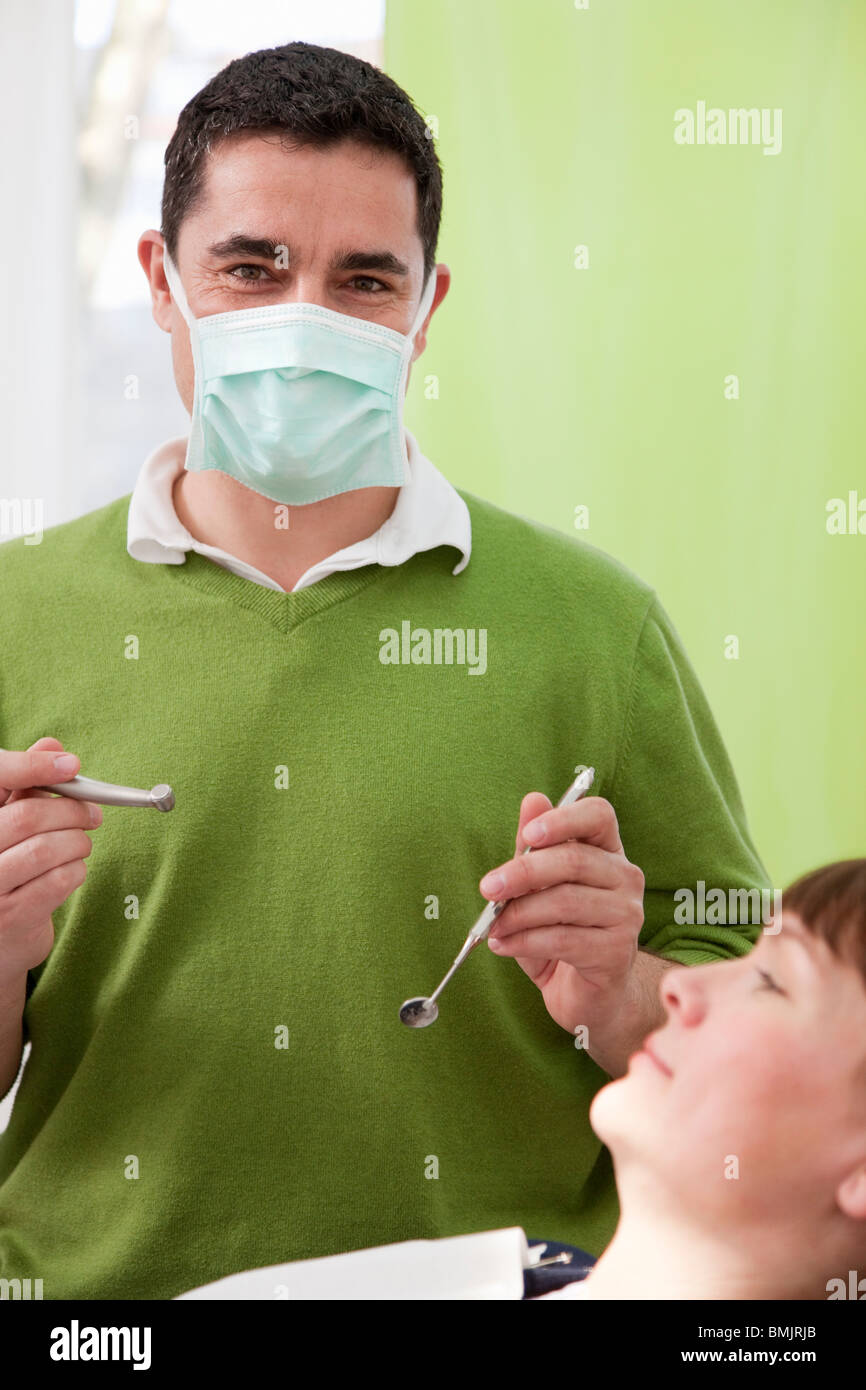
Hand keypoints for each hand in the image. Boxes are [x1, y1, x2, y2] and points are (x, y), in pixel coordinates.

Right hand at [0, 737, 101, 981]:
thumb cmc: (6, 871)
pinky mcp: (11, 917)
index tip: (72, 765)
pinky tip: (73, 869)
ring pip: (47, 849)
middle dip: (72, 810)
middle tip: (94, 813)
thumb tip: (52, 745)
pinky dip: (77, 869)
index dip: (34, 767)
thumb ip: (26, 787)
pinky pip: (59, 880)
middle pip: (28, 817)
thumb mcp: (8, 826)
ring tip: (82, 844)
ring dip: (78, 842)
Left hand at [480, 792, 645, 1038]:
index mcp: (608, 851)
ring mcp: (627, 915)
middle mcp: (626, 878)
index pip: (599, 815)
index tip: (528, 835)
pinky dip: (525, 942)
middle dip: (523, 872)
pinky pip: (565, 940)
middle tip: (487, 888)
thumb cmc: (560, 933)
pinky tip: (503, 946)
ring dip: (518, 914)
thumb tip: (532, 799)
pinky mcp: (617, 952)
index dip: (563, 818)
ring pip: (566, 902)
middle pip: (574, 860)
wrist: (585, 995)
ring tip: (492, 926)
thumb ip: (533, 847)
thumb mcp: (537, 888)